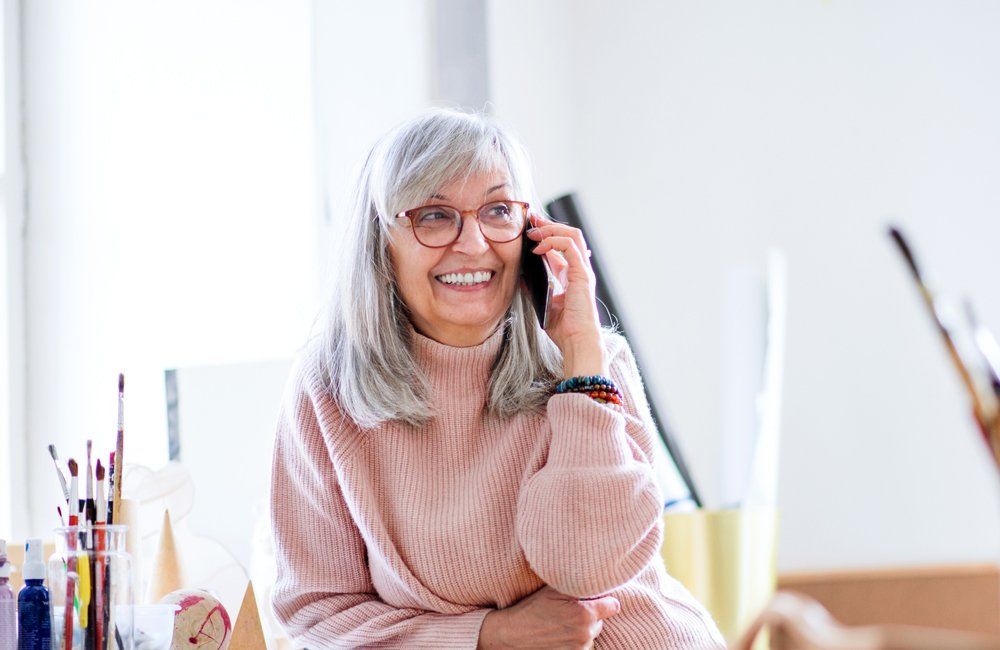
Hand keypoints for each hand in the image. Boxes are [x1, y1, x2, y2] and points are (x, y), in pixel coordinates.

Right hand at [477, 585, 620, 648]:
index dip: (604, 600)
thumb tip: (593, 575)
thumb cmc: (531, 608)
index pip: (613, 605)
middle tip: (570, 610)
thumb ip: (576, 583)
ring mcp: (580, 649)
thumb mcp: (552, 589)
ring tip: (562, 623)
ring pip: (591, 635)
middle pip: (601, 621)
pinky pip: (583, 647)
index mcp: (584, 613)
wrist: (512, 635)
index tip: (596, 599)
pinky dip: (575, 642)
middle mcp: (586, 634)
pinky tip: (560, 635)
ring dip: (582, 629)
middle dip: (590, 614)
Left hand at [525, 213, 606, 376]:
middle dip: (549, 224)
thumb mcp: (544, 303)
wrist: (576, 342)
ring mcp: (582, 270)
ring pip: (572, 235)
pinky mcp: (582, 274)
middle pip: (569, 235)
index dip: (546, 235)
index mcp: (571, 276)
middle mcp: (579, 270)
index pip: (561, 247)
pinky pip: (570, 246)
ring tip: (533, 231)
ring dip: (551, 228)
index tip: (529, 229)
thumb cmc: (564, 329)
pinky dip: (553, 241)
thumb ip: (536, 288)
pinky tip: (538, 247)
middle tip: (531, 220)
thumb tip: (521, 277)